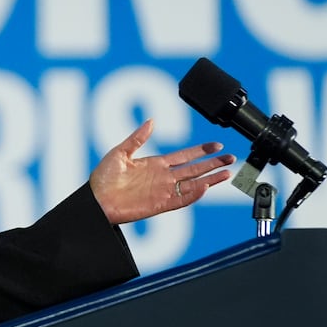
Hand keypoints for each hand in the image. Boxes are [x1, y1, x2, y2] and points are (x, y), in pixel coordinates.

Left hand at [88, 119, 235, 224]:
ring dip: (210, 179)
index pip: (185, 156)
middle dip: (213, 164)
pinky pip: (181, 200)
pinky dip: (193, 194)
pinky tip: (205, 187)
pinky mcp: (159, 205)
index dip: (201, 150)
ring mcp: (163, 191)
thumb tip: (152, 121)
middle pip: (195, 169)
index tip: (216, 145)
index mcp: (155, 164)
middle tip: (231, 158)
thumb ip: (138, 138)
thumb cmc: (103, 178)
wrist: (95, 200)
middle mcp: (163, 178)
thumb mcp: (120, 152)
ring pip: (193, 184)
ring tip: (227, 174)